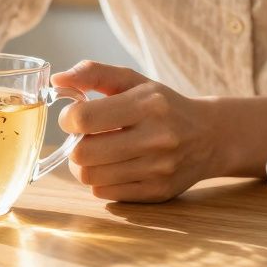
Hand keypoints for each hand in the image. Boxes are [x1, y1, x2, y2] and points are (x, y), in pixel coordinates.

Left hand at [54, 61, 230, 202]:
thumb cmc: (163, 104)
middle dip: (75, 144)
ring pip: (91, 177)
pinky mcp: (157, 192)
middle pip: (83, 154)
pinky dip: (101, 180)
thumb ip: (93, 73)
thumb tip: (56, 81)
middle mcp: (156, 138)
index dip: (68, 118)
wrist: (211, 136)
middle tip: (85, 137)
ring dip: (85, 164)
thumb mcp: (133, 80)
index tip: (74, 116)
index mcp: (148, 104)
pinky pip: (105, 193)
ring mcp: (158, 169)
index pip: (84, 119)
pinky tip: (113, 166)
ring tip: (98, 151)